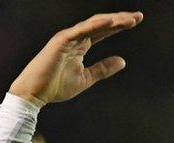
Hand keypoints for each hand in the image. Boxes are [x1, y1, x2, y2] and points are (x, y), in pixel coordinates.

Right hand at [8, 11, 142, 104]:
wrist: (34, 93)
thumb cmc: (55, 86)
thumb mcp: (86, 78)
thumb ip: (103, 69)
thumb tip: (123, 61)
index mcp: (80, 45)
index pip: (103, 32)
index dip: (119, 26)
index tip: (136, 22)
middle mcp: (75, 37)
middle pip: (102, 24)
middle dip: (120, 20)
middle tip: (139, 17)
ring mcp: (68, 37)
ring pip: (94, 24)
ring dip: (112, 20)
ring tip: (130, 19)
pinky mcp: (61, 40)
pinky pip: (82, 30)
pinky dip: (96, 24)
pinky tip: (111, 21)